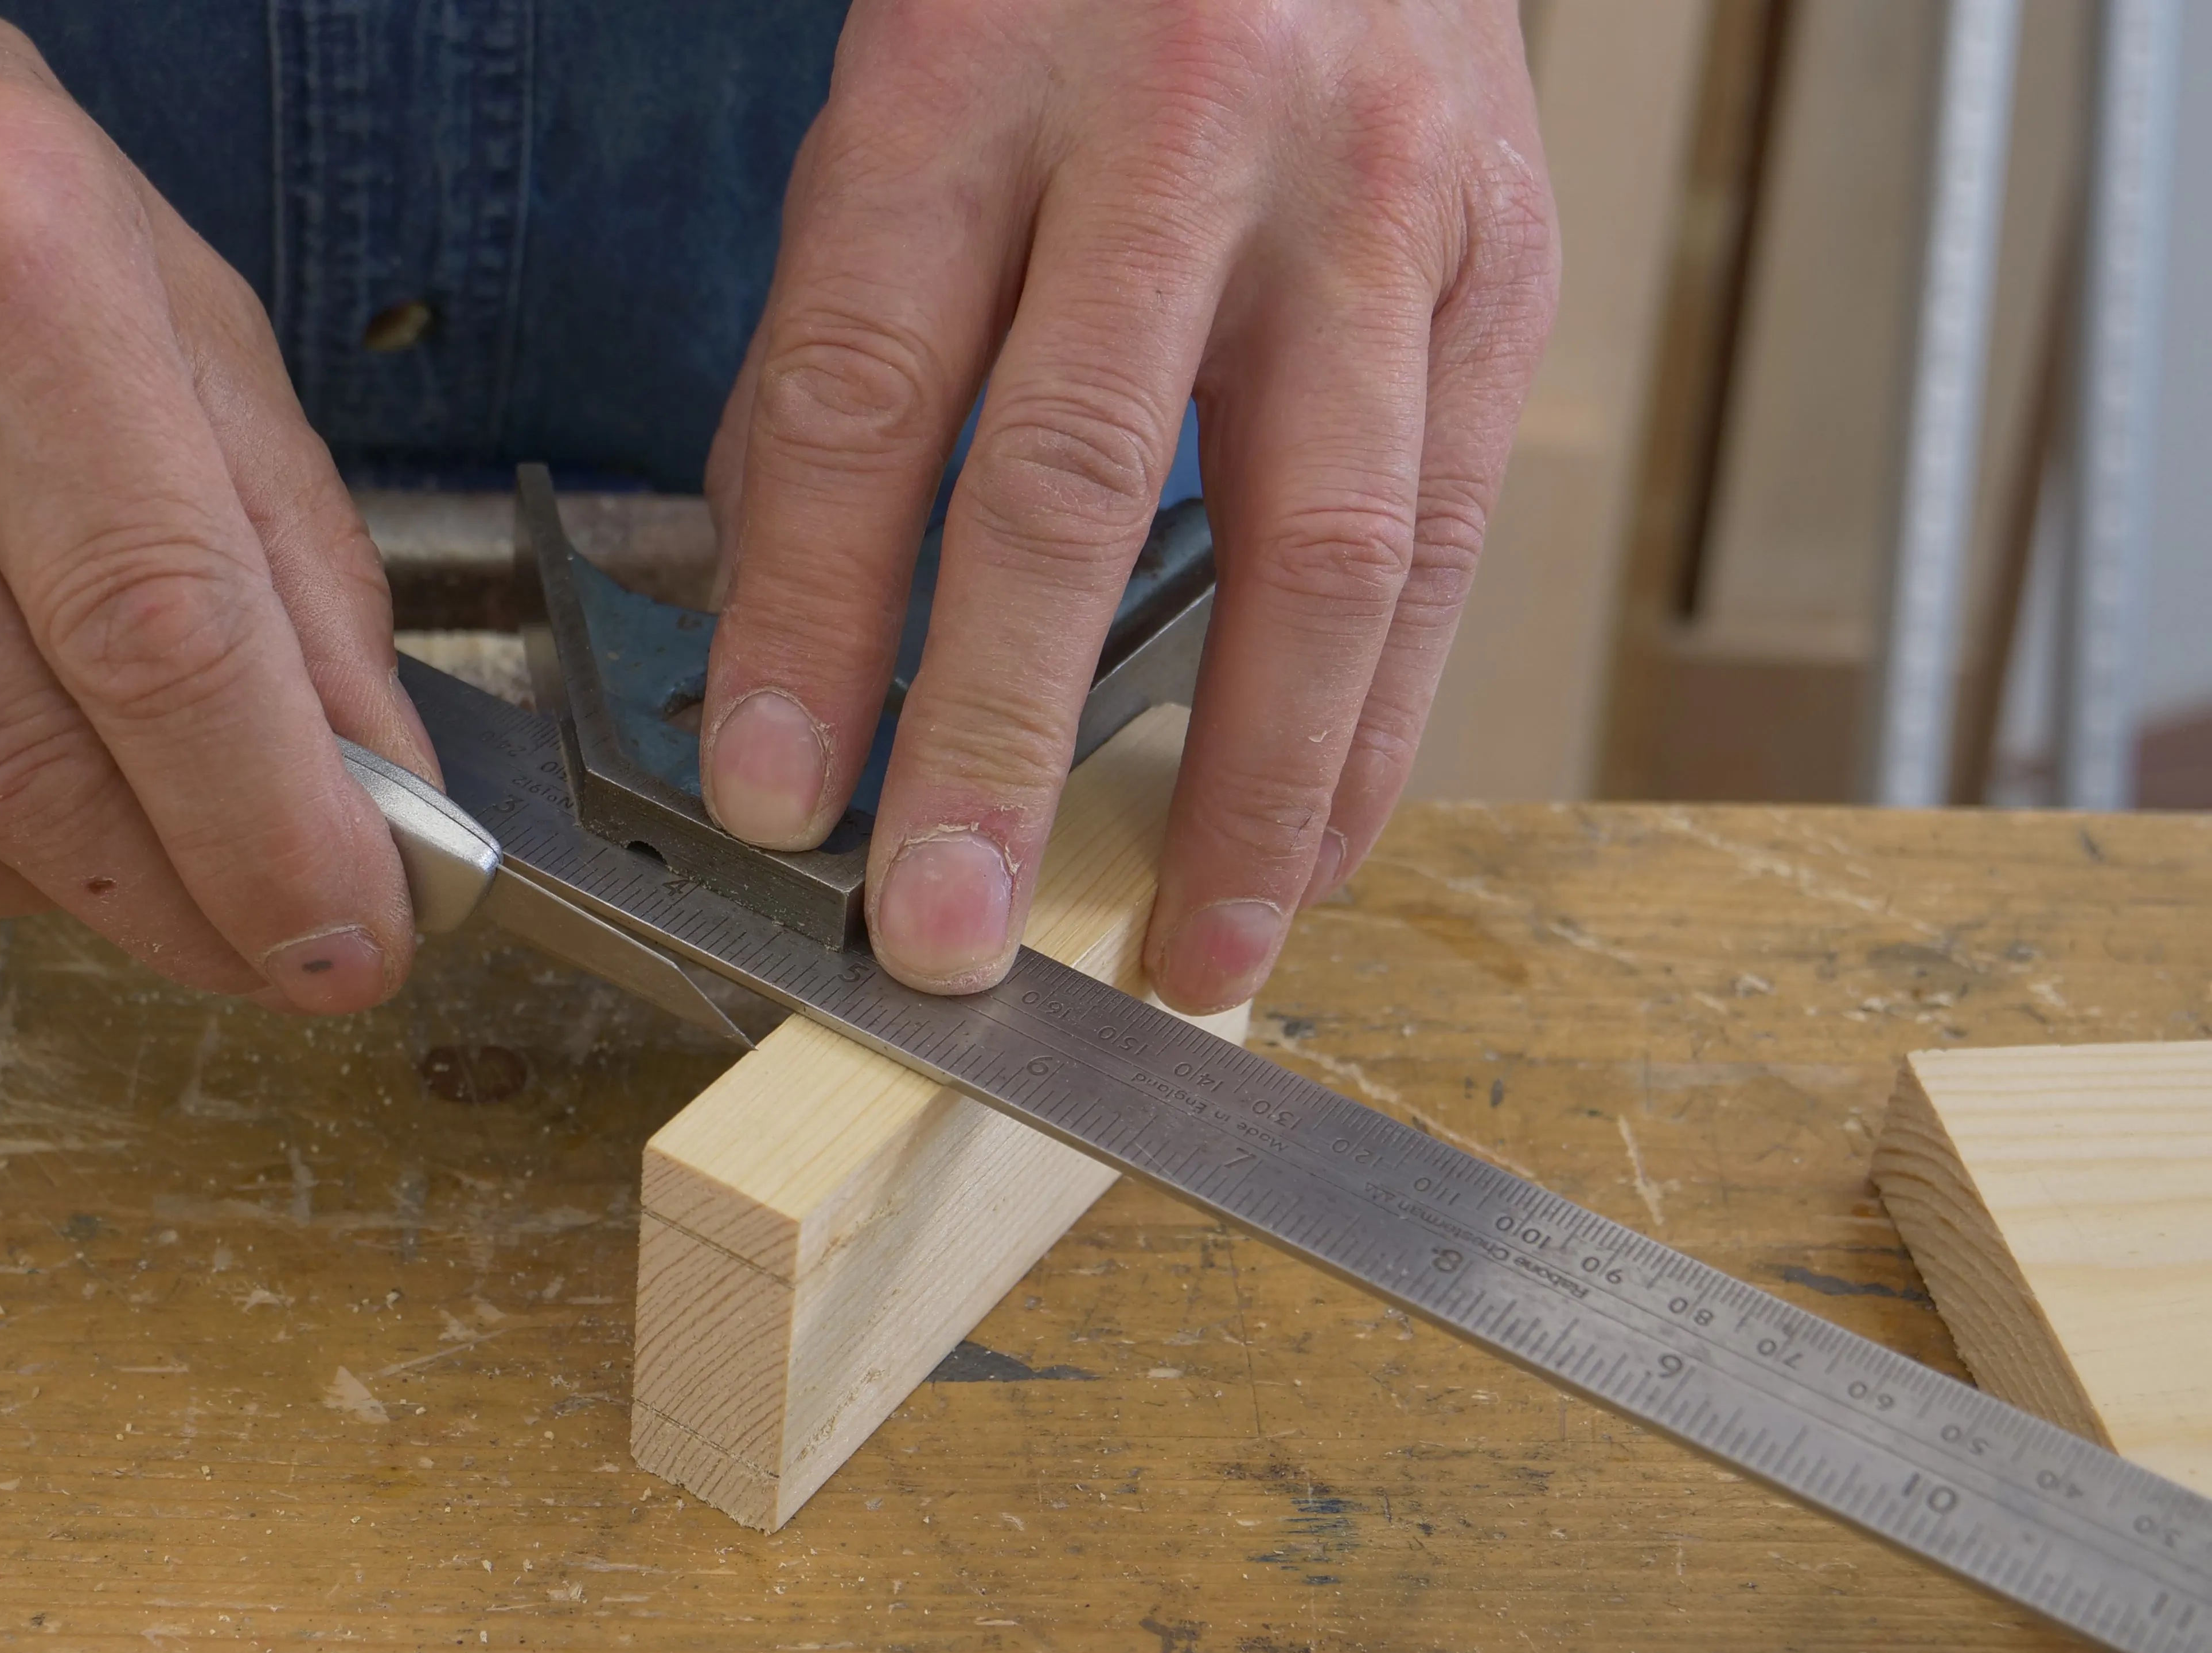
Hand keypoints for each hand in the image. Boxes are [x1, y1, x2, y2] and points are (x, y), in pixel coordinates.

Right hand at [0, 0, 430, 1007]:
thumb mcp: (181, 314)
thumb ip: (294, 565)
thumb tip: (371, 803)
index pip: (153, 627)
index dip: (274, 828)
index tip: (353, 943)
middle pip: (18, 763)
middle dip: (182, 898)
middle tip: (267, 934)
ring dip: (41, 882)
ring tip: (95, 802)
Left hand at [698, 0, 1555, 1010]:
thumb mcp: (900, 105)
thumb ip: (841, 352)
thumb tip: (791, 626)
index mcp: (981, 76)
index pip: (867, 389)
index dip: (805, 616)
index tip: (764, 792)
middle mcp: (1188, 133)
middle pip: (1079, 483)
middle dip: (999, 736)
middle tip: (946, 928)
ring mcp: (1377, 197)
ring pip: (1320, 537)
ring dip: (1247, 780)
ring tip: (1188, 947)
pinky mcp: (1506, 259)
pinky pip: (1446, 527)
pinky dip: (1383, 711)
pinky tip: (1321, 832)